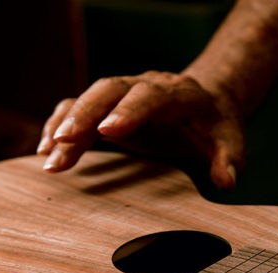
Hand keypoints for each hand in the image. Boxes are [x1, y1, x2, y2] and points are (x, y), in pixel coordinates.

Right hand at [37, 71, 244, 188]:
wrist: (207, 104)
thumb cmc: (218, 127)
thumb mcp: (231, 143)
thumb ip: (229, 160)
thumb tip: (226, 181)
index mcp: (179, 93)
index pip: (151, 96)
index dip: (129, 111)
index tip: (107, 131)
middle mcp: (146, 85)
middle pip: (109, 89)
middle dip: (84, 113)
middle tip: (62, 141)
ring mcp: (124, 93)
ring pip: (88, 98)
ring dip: (65, 124)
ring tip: (48, 156)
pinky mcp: (109, 106)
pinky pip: (78, 108)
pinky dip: (60, 126)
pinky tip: (46, 152)